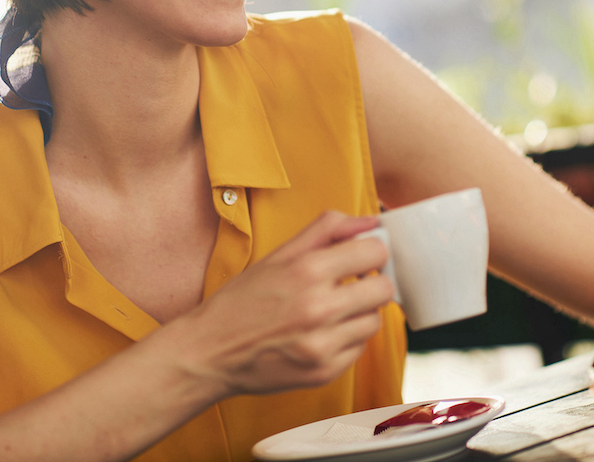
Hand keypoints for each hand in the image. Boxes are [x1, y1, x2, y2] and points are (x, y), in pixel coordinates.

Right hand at [169, 211, 395, 397]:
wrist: (209, 352)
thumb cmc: (241, 301)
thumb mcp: (278, 255)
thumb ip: (326, 230)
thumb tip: (369, 221)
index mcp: (307, 270)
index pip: (375, 252)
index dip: (371, 252)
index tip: (360, 258)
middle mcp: (318, 308)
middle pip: (384, 289)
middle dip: (372, 282)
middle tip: (350, 284)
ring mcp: (322, 345)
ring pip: (374, 321)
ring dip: (359, 313)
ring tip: (331, 311)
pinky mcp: (324, 372)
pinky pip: (359, 349)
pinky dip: (346, 339)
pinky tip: (321, 333)